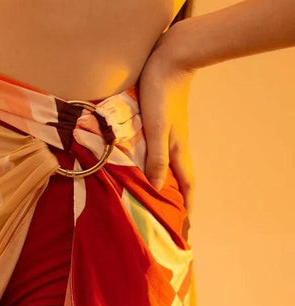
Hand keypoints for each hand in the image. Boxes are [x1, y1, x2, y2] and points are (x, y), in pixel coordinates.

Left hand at [138, 24, 196, 212]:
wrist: (170, 58)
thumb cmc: (161, 93)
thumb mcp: (156, 128)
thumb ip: (156, 157)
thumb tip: (158, 187)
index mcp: (177, 150)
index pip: (186, 183)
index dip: (186, 203)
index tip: (185, 222)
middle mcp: (175, 145)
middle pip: (178, 177)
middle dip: (175, 197)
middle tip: (168, 215)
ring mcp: (169, 134)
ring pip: (167, 165)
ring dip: (164, 181)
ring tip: (153, 197)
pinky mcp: (160, 124)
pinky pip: (158, 152)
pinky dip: (154, 164)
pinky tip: (144, 166)